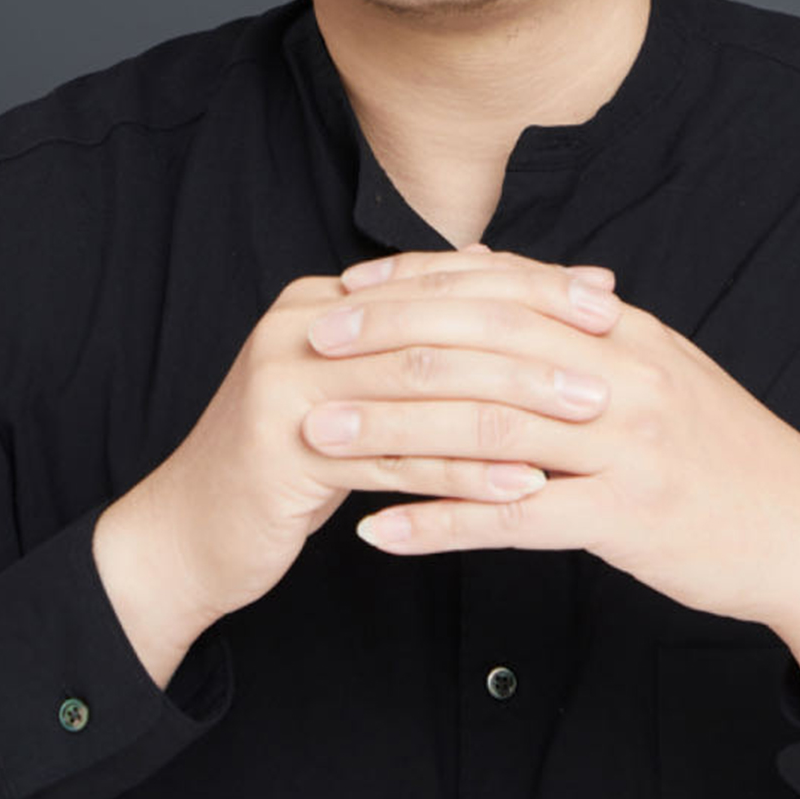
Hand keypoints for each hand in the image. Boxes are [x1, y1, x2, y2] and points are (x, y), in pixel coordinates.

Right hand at [93, 253, 623, 682]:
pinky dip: (465, 473)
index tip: (605, 299)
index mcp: (325, 298)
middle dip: (533, 344)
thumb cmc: (288, 460)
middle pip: (439, 327)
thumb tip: (496, 264)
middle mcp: (302, 326)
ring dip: (513, 408)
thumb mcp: (353, 383)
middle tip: (609, 363)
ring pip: (423, 390)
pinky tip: (522, 487)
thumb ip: (412, 332)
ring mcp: (287, 383)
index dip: (529, 286)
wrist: (190, 534)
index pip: (444, 279)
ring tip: (586, 422)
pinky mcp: (283, 448)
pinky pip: (395, 459)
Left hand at [308, 248, 799, 718]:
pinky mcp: (624, 516)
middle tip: (313, 343)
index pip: (504, 284)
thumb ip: (579, 318)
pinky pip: (513, 517)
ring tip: (319, 432)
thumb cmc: (720, 446)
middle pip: (483, 341)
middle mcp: (619, 371)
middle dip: (388, 337)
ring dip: (392, 429)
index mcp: (620, 328)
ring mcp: (623, 444)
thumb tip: (501, 270)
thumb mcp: (656, 362)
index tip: (351, 287)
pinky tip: (379, 532)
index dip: (421, 282)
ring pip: (486, 425)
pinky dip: (439, 523)